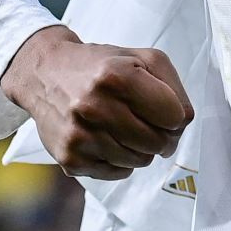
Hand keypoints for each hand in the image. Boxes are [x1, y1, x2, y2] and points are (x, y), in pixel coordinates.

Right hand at [1, 25, 193, 180]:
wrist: (47, 75)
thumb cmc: (104, 66)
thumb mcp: (143, 58)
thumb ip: (174, 86)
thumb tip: (184, 122)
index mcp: (117, 76)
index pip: (173, 116)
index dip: (177, 116)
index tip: (167, 111)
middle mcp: (94, 106)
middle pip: (158, 142)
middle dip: (165, 136)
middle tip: (154, 125)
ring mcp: (79, 135)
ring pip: (139, 161)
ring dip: (144, 149)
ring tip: (130, 129)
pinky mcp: (69, 158)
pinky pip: (117, 173)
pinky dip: (122, 161)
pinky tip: (111, 140)